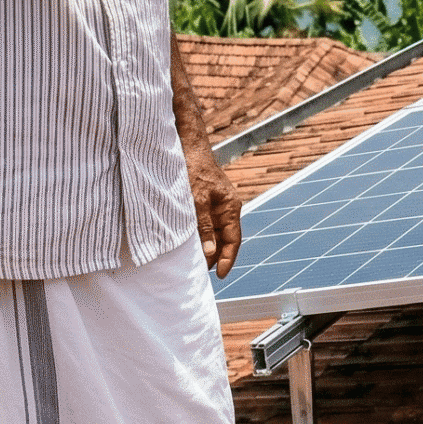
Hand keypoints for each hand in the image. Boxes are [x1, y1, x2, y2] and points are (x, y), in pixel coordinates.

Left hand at [187, 148, 243, 276]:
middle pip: (225, 239)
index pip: (234, 240)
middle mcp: (228, 208)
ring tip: (195, 262)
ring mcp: (218, 206)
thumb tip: (209, 252)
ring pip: (216, 233)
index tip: (220, 275)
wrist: (189, 148)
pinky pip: (208, 224)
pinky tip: (192, 244)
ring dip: (208, 247)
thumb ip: (204, 226)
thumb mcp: (197, 200)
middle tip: (201, 272)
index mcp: (231, 207)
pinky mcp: (207, 203)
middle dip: (216, 256)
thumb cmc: (195, 171)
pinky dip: (202, 235)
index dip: (228, 259)